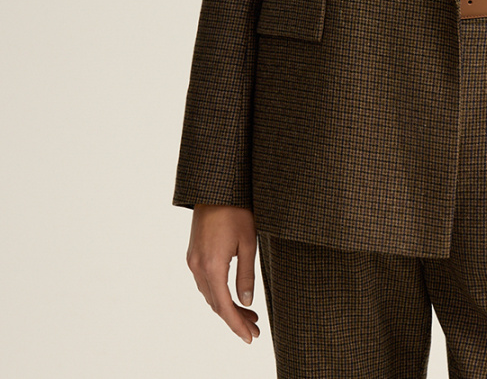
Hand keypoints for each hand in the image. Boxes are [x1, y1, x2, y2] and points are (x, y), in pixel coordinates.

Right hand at [186, 205, 259, 343]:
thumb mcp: (248, 243)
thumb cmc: (237, 210)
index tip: (250, 338)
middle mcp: (198, 266)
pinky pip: (204, 282)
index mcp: (212, 266)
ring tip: (249, 314)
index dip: (237, 325)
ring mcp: (193, 260)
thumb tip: (246, 302)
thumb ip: (246, 275)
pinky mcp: (193, 254)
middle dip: (235, 319)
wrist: (216, 187)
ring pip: (209, 294)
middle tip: (254, 328)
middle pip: (215, 304)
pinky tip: (232, 295)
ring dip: (227, 307)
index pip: (224, 306)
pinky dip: (218, 294)